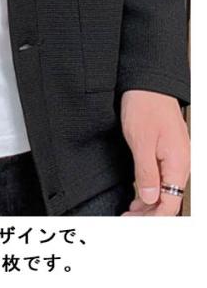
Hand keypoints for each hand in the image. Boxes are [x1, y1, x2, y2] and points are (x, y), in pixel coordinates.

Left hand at [119, 89, 189, 215]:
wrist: (147, 82)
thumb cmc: (145, 104)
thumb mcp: (141, 140)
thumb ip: (146, 171)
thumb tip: (149, 197)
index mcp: (178, 163)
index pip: (170, 203)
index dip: (153, 218)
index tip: (136, 224)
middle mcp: (179, 162)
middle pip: (169, 199)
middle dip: (150, 214)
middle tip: (128, 220)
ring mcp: (174, 156)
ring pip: (165, 190)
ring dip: (149, 203)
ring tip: (131, 212)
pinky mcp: (166, 150)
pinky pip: (162, 177)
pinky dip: (150, 189)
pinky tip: (138, 194)